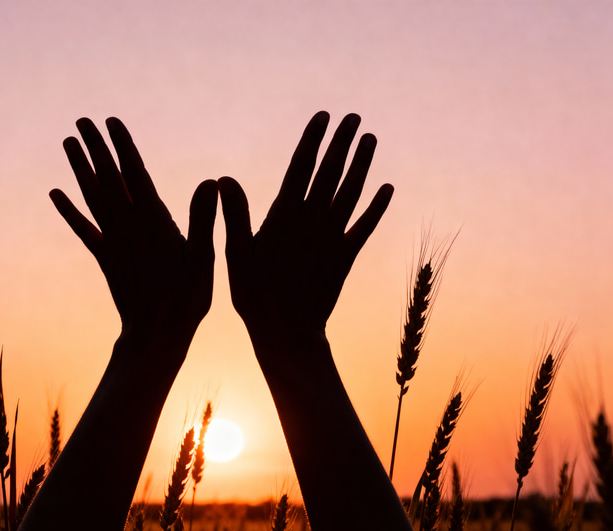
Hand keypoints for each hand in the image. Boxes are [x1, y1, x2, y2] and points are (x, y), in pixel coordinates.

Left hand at [50, 117, 216, 354]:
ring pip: (92, 198)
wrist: (155, 336)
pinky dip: (69, 210)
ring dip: (79, 169)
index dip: (123, 147)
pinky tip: (55, 193)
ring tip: (68, 143)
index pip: (135, 176)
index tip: (111, 121)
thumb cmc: (186, 301)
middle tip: (81, 120)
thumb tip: (209, 182)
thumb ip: (203, 220)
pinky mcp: (106, 260)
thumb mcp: (204, 260)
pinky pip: (84, 230)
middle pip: (108, 180)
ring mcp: (114, 243)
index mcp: (154, 224)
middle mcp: (128, 228)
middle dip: (95, 148)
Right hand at [219, 111, 392, 346]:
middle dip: (342, 143)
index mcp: (284, 218)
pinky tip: (387, 189)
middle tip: (354, 118)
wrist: (288, 333)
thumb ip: (235, 217)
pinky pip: (364, 228)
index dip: (313, 140)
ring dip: (362, 166)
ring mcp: (332, 239)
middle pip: (330, 174)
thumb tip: (225, 180)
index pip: (301, 168)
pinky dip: (376, 208)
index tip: (324, 116)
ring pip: (351, 194)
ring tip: (371, 139)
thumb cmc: (255, 296)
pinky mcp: (344, 258)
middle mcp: (312, 222)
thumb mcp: (236, 256)